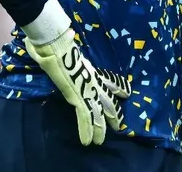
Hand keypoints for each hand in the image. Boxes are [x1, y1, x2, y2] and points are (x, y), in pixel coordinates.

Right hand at [23, 0, 130, 145]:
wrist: (56, 40)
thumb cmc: (55, 40)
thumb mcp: (63, 44)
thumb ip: (65, 45)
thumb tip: (61, 39)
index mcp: (87, 67)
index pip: (106, 79)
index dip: (117, 86)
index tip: (126, 91)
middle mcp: (90, 79)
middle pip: (106, 98)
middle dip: (113, 112)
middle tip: (119, 124)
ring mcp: (86, 87)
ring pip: (98, 111)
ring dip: (100, 126)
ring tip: (102, 139)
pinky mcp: (78, 95)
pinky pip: (85, 116)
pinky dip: (87, 129)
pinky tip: (89, 141)